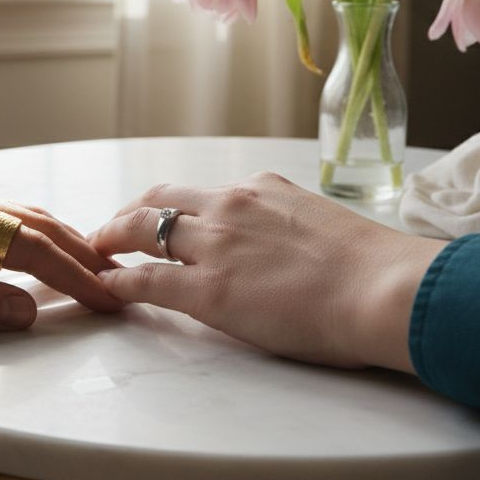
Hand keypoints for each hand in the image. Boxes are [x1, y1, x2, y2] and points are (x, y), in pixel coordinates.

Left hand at [0, 183, 122, 331]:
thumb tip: (28, 310)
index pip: (27, 245)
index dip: (71, 275)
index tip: (107, 298)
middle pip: (33, 222)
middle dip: (79, 254)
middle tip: (117, 284)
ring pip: (19, 216)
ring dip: (60, 241)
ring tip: (95, 266)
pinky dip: (32, 236)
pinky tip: (41, 250)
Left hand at [91, 172, 445, 370]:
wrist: (385, 288)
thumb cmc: (375, 270)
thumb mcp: (326, 227)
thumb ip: (293, 228)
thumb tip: (290, 247)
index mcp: (264, 190)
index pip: (206, 194)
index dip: (175, 208)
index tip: (162, 218)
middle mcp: (232, 206)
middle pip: (161, 200)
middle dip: (129, 213)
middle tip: (110, 230)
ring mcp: (216, 245)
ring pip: (144, 229)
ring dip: (112, 238)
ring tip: (95, 252)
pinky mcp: (208, 289)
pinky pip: (145, 280)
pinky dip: (117, 281)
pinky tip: (102, 287)